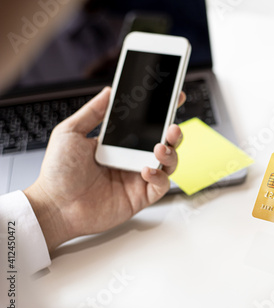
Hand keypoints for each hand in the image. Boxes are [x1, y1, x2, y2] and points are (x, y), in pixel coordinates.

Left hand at [24, 87, 185, 252]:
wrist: (54, 206)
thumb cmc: (58, 172)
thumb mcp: (70, 132)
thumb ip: (92, 111)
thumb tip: (108, 91)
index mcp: (118, 143)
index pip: (146, 125)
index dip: (162, 114)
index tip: (173, 99)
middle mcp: (131, 159)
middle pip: (164, 143)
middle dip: (173, 133)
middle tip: (172, 127)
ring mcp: (137, 178)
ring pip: (168, 163)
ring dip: (170, 153)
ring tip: (159, 148)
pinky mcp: (140, 197)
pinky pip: (161, 185)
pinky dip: (159, 176)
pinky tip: (145, 170)